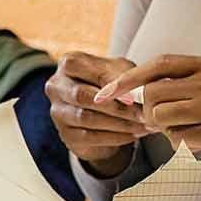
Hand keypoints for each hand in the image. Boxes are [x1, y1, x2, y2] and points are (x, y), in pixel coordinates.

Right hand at [46, 52, 144, 175]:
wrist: (109, 112)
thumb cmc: (115, 84)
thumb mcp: (123, 72)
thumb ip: (124, 76)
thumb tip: (129, 93)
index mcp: (70, 63)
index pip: (89, 71)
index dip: (113, 84)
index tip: (135, 96)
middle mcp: (57, 86)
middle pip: (82, 96)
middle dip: (116, 106)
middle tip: (143, 113)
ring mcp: (57, 111)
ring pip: (85, 118)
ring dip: (118, 123)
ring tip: (143, 124)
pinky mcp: (65, 134)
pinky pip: (89, 136)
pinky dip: (115, 136)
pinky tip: (134, 134)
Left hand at [93, 55, 200, 164]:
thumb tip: (178, 77)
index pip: (160, 65)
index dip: (129, 78)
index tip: (110, 91)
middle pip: (153, 95)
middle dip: (146, 109)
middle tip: (156, 119)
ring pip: (162, 119)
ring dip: (163, 128)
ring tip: (182, 129)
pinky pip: (182, 141)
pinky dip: (183, 142)